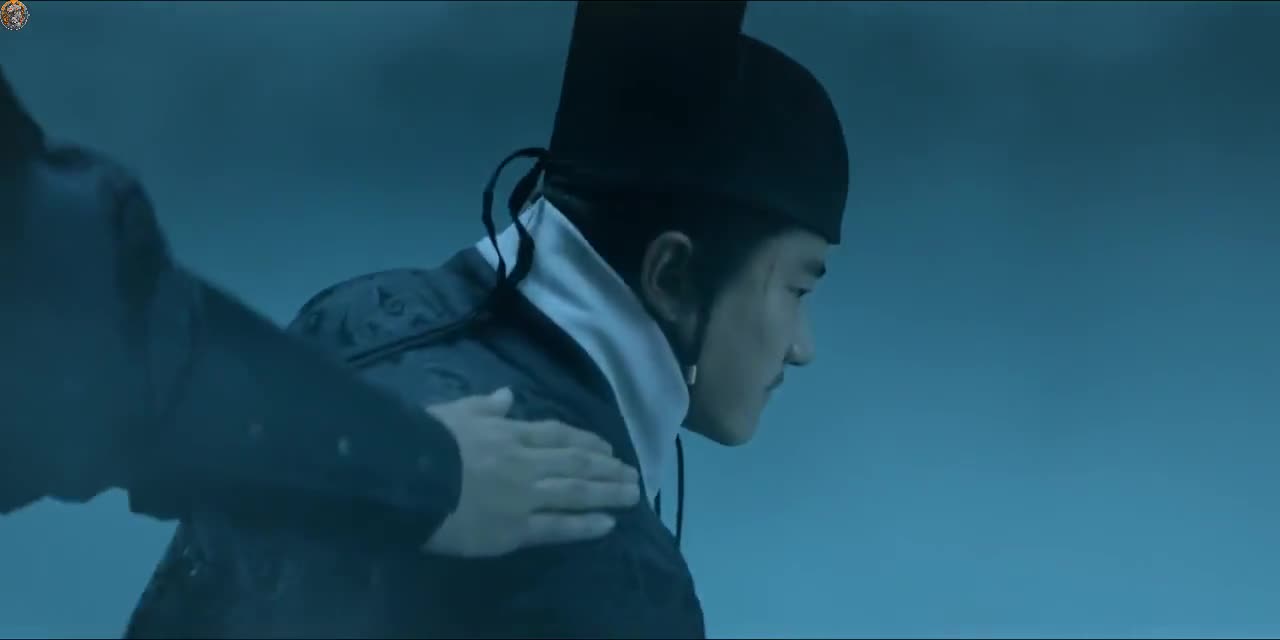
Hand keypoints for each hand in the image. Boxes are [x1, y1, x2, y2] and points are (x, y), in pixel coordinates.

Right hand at [422, 387, 640, 557]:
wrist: (409, 476)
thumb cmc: (426, 441)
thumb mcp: (455, 412)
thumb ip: (484, 407)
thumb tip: (507, 395)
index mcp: (509, 434)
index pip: (556, 435)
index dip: (585, 440)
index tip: (607, 447)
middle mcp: (525, 463)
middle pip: (576, 463)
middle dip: (607, 469)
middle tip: (633, 474)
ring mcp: (524, 497)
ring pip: (576, 493)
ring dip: (607, 493)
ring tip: (632, 495)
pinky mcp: (515, 529)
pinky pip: (558, 527)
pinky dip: (584, 525)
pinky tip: (608, 524)